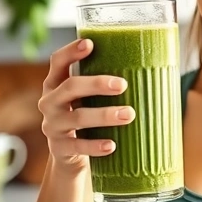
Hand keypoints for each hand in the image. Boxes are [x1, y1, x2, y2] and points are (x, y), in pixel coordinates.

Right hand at [39, 38, 134, 172]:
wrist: (70, 157)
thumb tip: (151, 68)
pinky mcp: (59, 148)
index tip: (89, 43)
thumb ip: (103, 86)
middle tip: (122, 85)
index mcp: (56, 84)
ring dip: (104, 115)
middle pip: (70, 87)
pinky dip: (95, 145)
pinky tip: (111, 145)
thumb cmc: (87, 119)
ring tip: (129, 114)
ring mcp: (52, 125)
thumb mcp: (87, 99)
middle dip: (97, 84)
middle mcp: (50, 102)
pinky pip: (77, 146)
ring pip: (77, 117)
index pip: (58, 62)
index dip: (71, 52)